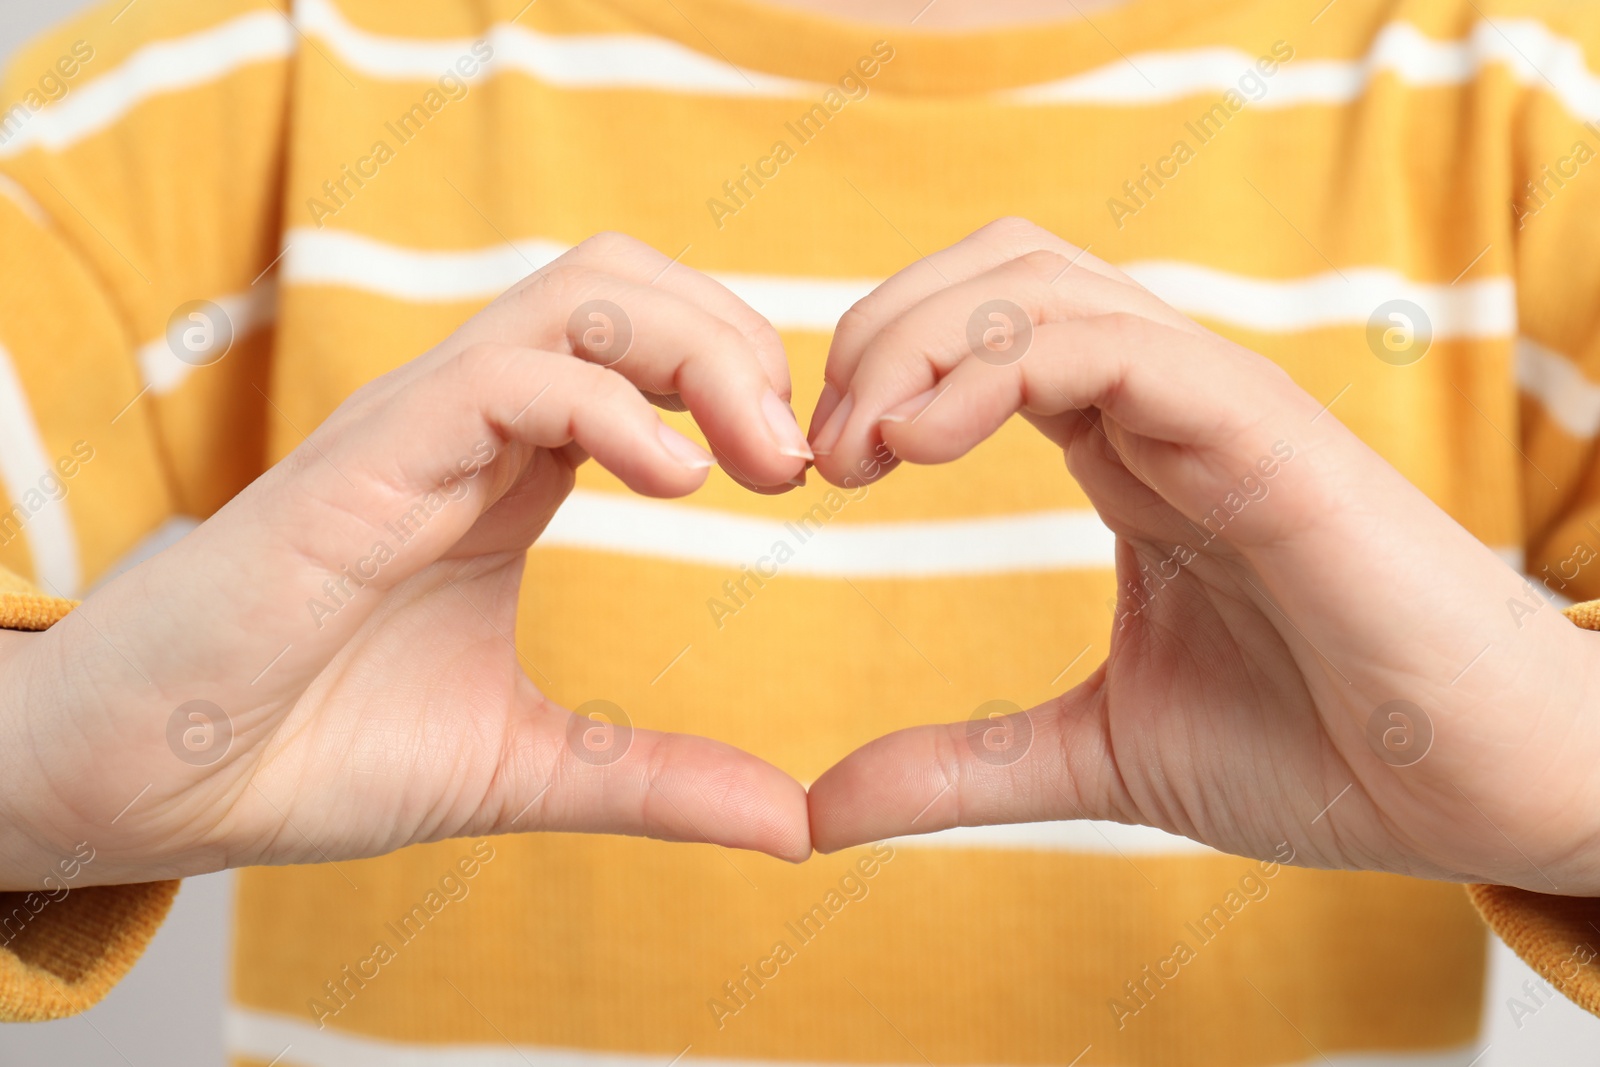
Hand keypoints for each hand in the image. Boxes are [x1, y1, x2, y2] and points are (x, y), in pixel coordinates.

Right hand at [0, 233, 815, 888]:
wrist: (156, 785)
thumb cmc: (315, 751)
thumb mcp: (528, 764)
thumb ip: (658, 781)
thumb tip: (794, 826)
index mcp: (512, 468)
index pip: (648, 347)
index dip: (743, 383)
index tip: (797, 479)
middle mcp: (472, 424)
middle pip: (629, 283)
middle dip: (740, 340)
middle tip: (794, 459)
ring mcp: (419, 428)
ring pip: (582, 293)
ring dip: (700, 349)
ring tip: (756, 459)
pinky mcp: (368, 459)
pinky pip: (507, 373)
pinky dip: (612, 404)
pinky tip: (673, 483)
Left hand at [805, 218, 1599, 893]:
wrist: (1479, 794)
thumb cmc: (1321, 751)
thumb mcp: (1096, 756)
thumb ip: (961, 768)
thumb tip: (821, 810)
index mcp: (1127, 451)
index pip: (983, 333)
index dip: (880, 371)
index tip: (821, 469)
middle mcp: (1165, 405)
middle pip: (999, 267)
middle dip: (882, 327)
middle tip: (819, 443)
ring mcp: (1217, 407)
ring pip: (1043, 281)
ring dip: (918, 338)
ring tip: (857, 444)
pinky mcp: (1266, 434)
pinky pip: (1115, 346)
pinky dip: (995, 366)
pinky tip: (923, 442)